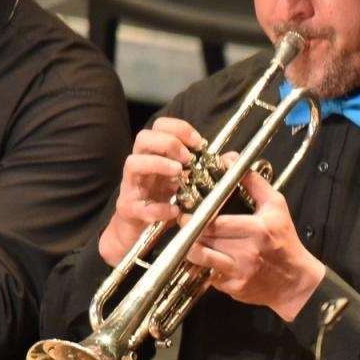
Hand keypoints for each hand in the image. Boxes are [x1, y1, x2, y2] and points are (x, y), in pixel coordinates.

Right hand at [98, 117, 206, 265]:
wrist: (141, 231)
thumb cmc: (164, 201)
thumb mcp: (188, 183)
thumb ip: (207, 170)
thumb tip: (230, 158)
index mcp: (156, 156)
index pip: (160, 127)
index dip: (179, 128)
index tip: (199, 141)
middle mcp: (142, 166)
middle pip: (143, 138)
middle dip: (167, 142)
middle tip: (188, 157)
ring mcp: (132, 186)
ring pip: (133, 163)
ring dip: (157, 164)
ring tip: (178, 172)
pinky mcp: (129, 209)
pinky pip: (137, 205)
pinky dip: (157, 208)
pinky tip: (174, 211)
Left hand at [184, 164, 324, 320]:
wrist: (297, 281)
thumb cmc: (284, 240)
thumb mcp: (276, 206)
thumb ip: (253, 181)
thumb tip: (230, 159)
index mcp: (258, 229)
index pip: (216, 222)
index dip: (198, 217)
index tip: (188, 212)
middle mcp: (248, 252)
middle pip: (205, 239)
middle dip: (190, 231)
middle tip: (183, 223)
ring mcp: (240, 272)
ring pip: (201, 258)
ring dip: (191, 249)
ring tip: (188, 241)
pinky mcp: (234, 288)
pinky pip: (209, 276)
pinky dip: (204, 268)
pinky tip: (207, 260)